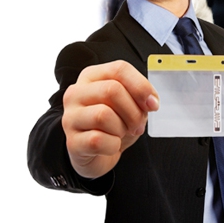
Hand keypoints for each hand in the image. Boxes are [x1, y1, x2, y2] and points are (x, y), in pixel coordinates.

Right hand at [62, 60, 158, 178]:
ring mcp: (70, 117)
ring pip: (103, 115)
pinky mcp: (71, 142)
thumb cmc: (115, 124)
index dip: (141, 86)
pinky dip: (113, 145)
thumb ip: (140, 97)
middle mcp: (76, 93)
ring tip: (121, 134)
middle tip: (138, 125)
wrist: (101, 153)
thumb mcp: (131, 104)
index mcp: (92, 77)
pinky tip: (111, 146)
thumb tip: (151, 102)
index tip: (153, 104)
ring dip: (122, 128)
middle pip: (112, 90)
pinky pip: (97, 140)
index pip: (119, 69)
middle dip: (134, 111)